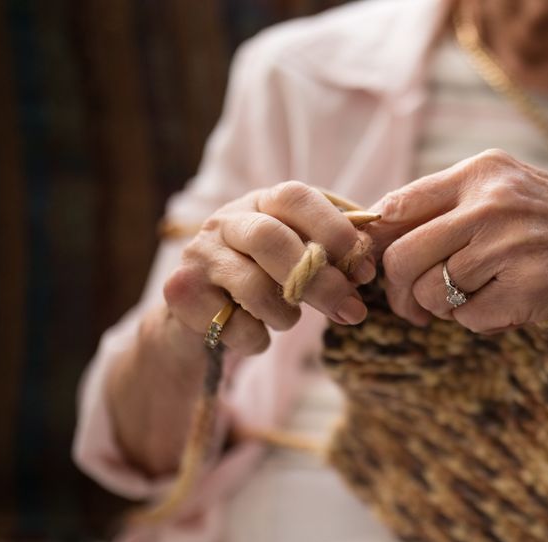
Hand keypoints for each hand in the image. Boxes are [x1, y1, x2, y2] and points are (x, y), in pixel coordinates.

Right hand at [163, 181, 375, 355]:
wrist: (201, 318)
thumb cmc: (265, 282)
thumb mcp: (300, 259)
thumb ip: (334, 255)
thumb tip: (367, 265)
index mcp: (262, 203)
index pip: (296, 196)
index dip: (334, 229)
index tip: (364, 268)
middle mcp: (225, 220)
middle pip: (272, 240)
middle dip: (321, 282)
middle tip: (353, 312)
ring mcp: (198, 254)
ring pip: (253, 287)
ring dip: (285, 315)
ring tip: (287, 319)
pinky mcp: (180, 292)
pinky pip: (232, 325)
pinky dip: (256, 339)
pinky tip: (254, 334)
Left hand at [365, 150, 547, 345]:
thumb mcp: (509, 190)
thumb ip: (449, 204)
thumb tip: (375, 231)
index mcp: (482, 172)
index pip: (396, 208)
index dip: (379, 247)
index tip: (383, 267)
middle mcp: (493, 204)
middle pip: (403, 258)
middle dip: (400, 292)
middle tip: (413, 307)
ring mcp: (512, 247)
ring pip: (432, 293)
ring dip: (443, 309)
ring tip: (472, 301)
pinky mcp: (530, 290)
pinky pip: (469, 320)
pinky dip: (479, 322)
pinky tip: (505, 308)